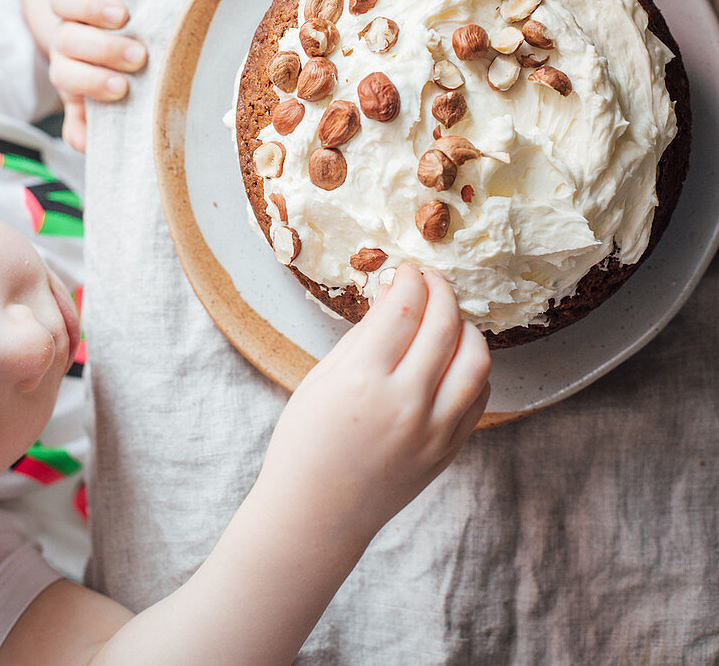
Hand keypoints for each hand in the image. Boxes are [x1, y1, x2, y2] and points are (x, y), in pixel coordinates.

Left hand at [48, 0, 146, 151]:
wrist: (79, 20)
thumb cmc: (99, 65)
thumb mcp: (91, 95)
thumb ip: (88, 119)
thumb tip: (87, 146)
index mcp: (69, 68)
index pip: (69, 77)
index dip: (91, 83)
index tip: (121, 89)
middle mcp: (66, 35)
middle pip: (69, 42)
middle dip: (101, 51)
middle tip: (136, 56)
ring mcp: (69, 4)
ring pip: (65, 4)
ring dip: (91, 10)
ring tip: (123, 16)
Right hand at [258, 264, 490, 541]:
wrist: (316, 514)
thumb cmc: (306, 442)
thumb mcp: (322, 377)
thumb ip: (365, 333)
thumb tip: (397, 293)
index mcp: (363, 380)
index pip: (404, 309)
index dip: (410, 280)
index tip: (408, 270)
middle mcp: (405, 403)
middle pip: (444, 325)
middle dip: (441, 290)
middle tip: (431, 280)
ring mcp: (433, 430)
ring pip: (476, 360)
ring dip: (466, 327)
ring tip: (448, 318)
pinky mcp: (448, 450)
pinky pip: (478, 396)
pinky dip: (473, 368)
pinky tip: (454, 357)